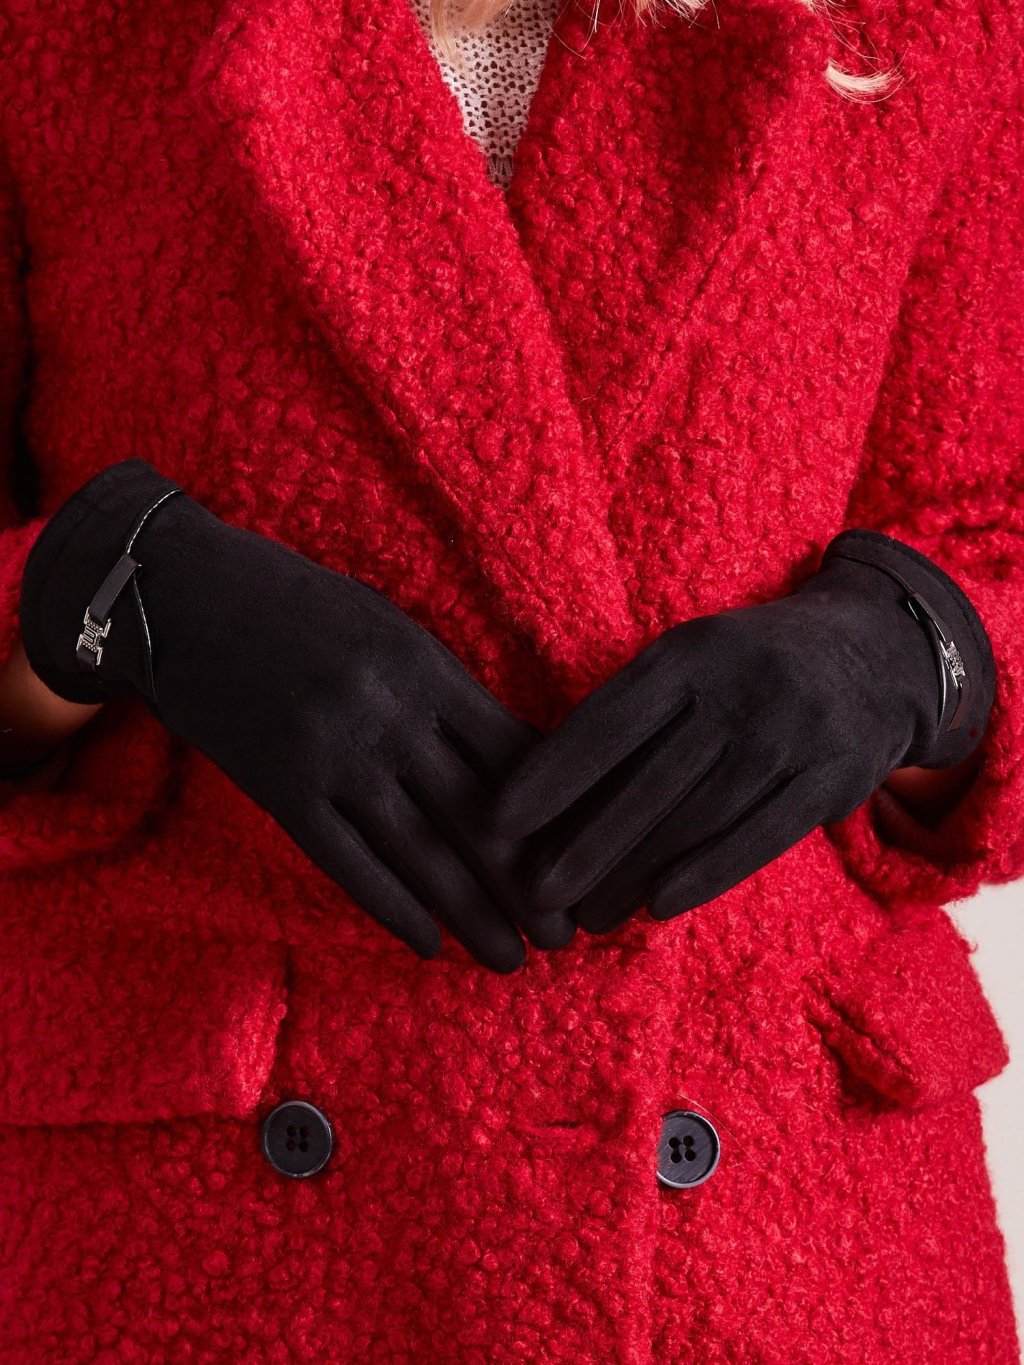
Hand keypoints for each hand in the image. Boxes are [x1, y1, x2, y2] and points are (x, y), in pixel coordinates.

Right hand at [18, 458, 573, 970]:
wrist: (179, 593)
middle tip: (568, 937)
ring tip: (510, 961)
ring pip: (419, 851)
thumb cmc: (295, 601)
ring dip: (470, 913)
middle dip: (528, 884)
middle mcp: (387, 716)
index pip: (512, 755)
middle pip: (477, 816)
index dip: (556, 816)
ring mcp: (331, 756)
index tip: (587, 858)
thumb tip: (509, 758)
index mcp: (424, 667)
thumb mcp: (386, 625)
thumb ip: (442, 688)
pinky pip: (346, 862)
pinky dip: (390, 908)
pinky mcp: (279, 787)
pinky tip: (427, 944)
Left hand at [489, 530, 994, 933]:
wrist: (877, 653)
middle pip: (648, 781)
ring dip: (634, 873)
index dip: (551, 775)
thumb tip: (544, 787)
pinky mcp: (832, 779)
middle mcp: (739, 690)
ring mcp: (791, 735)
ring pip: (697, 817)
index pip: (607, 722)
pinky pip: (760, 836)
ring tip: (586, 916)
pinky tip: (658, 905)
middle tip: (533, 895)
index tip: (498, 821)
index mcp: (688, 654)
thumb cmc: (747, 666)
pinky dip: (706, 873)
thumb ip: (632, 712)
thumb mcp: (690, 660)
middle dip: (584, 844)